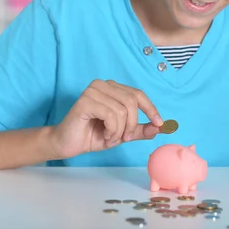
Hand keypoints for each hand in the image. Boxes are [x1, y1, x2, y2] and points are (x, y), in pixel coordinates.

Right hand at [49, 80, 163, 158]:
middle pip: (133, 101)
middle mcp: (103, 85)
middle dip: (132, 124)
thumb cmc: (93, 135)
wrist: (68, 144)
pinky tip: (103, 134)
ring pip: (122, 110)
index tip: (160, 124)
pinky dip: (112, 130)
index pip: (138, 94)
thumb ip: (140, 129)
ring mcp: (93, 90)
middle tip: (125, 138)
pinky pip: (111, 115)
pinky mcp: (85, 101)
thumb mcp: (123, 133)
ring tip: (110, 137)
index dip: (151, 109)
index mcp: (113, 88)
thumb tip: (161, 127)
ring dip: (120, 130)